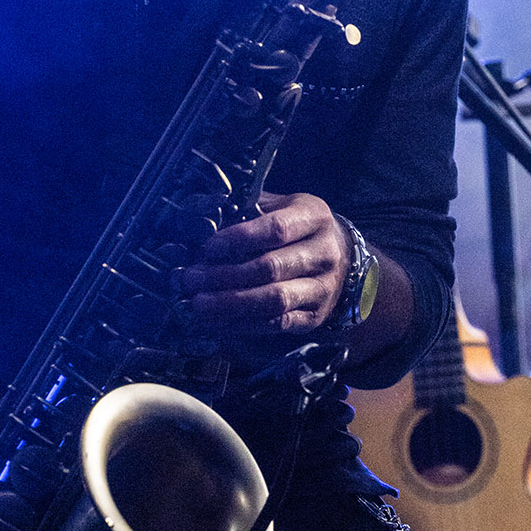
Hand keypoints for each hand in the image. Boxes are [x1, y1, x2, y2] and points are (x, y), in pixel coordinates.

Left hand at [177, 192, 348, 336]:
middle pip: (271, 268)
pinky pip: (276, 324)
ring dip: (230, 304)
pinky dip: (243, 324)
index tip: (207, 248)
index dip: (239, 239)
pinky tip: (217, 320)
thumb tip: (199, 223)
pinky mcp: (314, 316)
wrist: (340, 257)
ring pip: (274, 301)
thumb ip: (246, 211)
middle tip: (190, 279)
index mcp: (314, 217)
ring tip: (198, 304)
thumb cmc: (297, 227)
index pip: (276, 230)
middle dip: (225, 276)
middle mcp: (324, 254)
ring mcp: (322, 288)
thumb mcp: (280, 206)